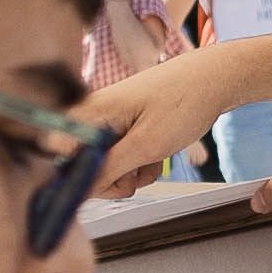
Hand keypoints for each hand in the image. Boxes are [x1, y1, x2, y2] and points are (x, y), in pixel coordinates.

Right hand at [84, 46, 240, 193]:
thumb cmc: (183, 103)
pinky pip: (120, 158)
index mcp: (88, 113)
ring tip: (154, 158)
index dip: (75, 178)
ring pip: (104, 166)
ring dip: (130, 173)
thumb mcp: (147, 145)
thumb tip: (78, 193)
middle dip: (110, 179)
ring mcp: (106, 122)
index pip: (58, 156)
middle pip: (81, 167)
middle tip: (136, 175)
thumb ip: (109, 169)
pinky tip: (157, 154)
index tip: (104, 185)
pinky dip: (138, 163)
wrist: (213, 80)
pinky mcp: (120, 127)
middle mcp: (91, 116)